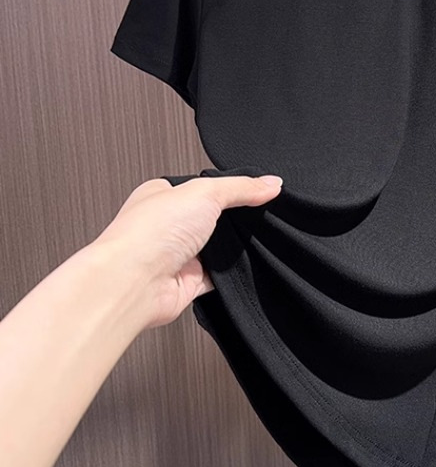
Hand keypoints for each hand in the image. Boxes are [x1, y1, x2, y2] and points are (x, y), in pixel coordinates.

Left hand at [91, 174, 282, 329]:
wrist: (133, 282)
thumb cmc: (148, 233)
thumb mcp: (205, 192)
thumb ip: (242, 187)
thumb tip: (271, 183)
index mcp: (162, 194)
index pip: (203, 186)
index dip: (229, 187)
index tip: (256, 188)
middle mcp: (166, 225)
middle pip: (211, 217)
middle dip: (231, 219)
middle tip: (254, 214)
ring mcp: (175, 254)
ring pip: (215, 247)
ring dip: (230, 247)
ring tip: (245, 240)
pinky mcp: (185, 282)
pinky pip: (217, 276)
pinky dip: (229, 274)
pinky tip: (237, 267)